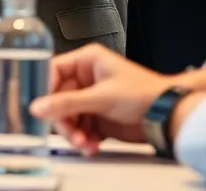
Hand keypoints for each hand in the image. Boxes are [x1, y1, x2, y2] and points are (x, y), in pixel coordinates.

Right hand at [28, 44, 180, 155]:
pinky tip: (92, 145)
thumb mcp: (102, 97)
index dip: (44, 89)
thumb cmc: (145, 93)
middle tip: (70, 133)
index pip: (53, 71)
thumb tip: (39, 106)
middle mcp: (86, 78)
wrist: (167, 117)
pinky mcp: (97, 117)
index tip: (38, 106)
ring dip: (73, 133)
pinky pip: (79, 129)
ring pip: (67, 117)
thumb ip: (68, 103)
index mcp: (87, 61)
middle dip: (63, 119)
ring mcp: (91, 99)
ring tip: (84, 143)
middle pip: (58, 99)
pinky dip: (83, 140)